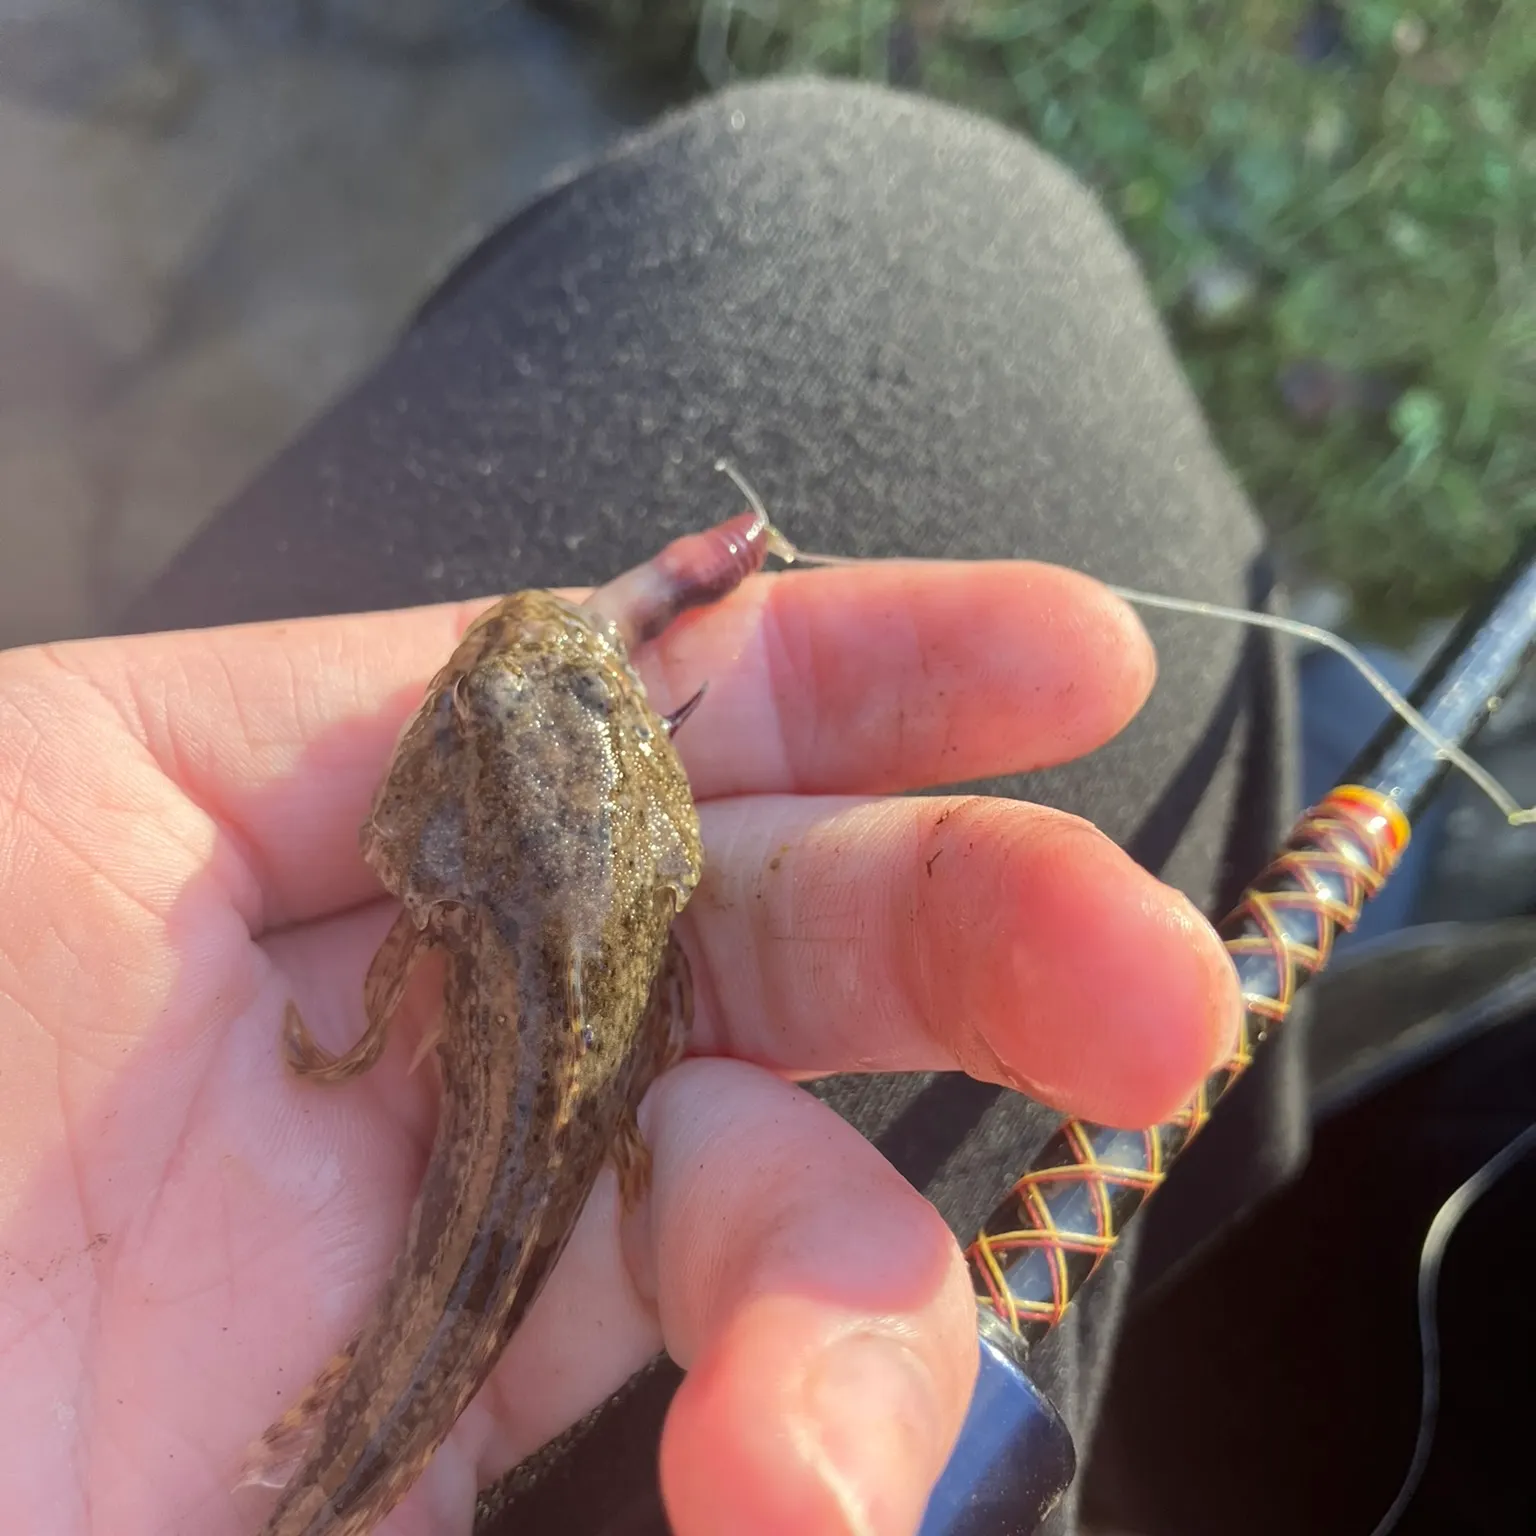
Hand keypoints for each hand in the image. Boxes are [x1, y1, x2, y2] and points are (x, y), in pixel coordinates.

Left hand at [0, 557, 1237, 1535]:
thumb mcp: (62, 797)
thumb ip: (365, 724)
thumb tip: (623, 660)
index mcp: (343, 826)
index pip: (656, 710)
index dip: (875, 664)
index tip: (1077, 660)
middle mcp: (442, 1016)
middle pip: (781, 937)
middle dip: (987, 930)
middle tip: (1154, 994)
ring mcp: (470, 1246)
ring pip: (785, 1214)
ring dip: (866, 1318)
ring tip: (811, 1486)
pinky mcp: (476, 1450)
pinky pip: (734, 1414)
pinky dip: (809, 1455)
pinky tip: (792, 1515)